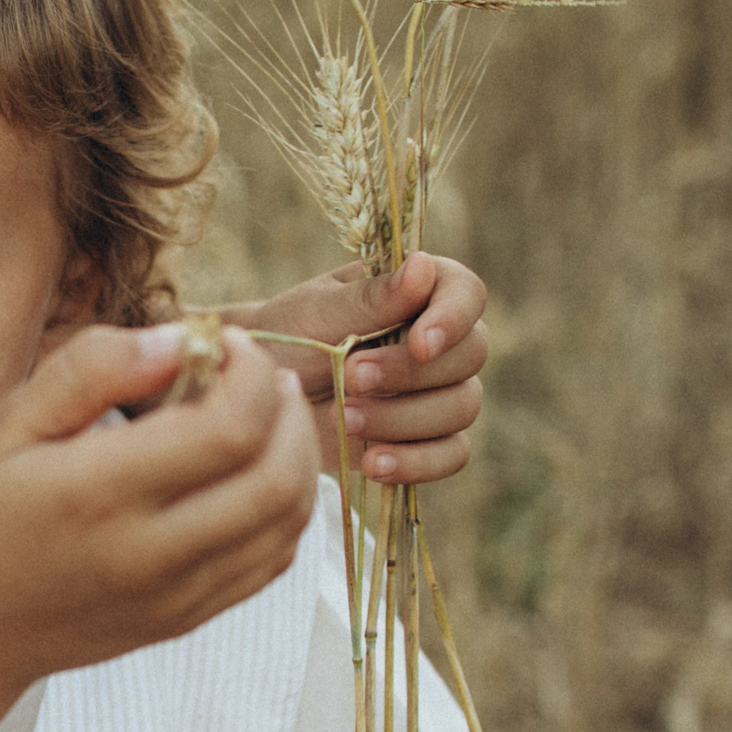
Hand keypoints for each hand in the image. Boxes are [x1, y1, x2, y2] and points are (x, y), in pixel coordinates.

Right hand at [0, 322, 318, 686]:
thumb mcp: (10, 424)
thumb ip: (91, 369)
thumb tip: (179, 339)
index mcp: (99, 495)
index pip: (229, 428)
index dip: (248, 372)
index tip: (222, 342)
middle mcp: (148, 554)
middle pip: (275, 478)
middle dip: (285, 409)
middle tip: (259, 375)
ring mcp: (176, 596)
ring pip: (288, 523)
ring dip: (298, 456)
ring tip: (269, 413)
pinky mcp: (188, 618)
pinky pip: (273, 561)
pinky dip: (287, 507)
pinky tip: (257, 471)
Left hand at [223, 252, 488, 484]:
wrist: (262, 395)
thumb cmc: (289, 337)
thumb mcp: (317, 311)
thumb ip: (370, 297)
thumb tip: (423, 267)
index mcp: (419, 292)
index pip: (466, 293)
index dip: (453, 319)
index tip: (419, 345)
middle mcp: (439, 340)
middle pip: (469, 356)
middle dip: (410, 374)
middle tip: (351, 378)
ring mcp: (437, 391)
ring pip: (461, 407)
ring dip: (404, 418)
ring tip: (347, 420)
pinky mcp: (425, 438)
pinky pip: (452, 454)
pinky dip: (418, 461)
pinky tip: (376, 463)